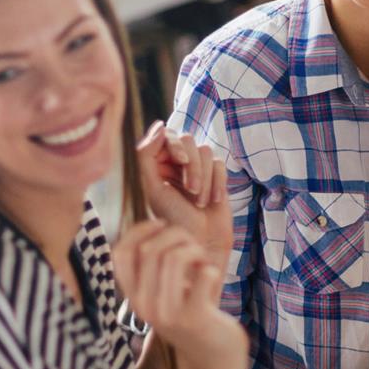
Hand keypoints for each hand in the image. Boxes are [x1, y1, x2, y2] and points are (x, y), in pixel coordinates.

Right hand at [113, 221, 245, 368]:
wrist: (214, 355)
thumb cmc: (192, 313)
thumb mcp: (165, 291)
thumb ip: (154, 266)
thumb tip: (155, 223)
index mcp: (132, 296)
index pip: (119, 253)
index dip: (139, 230)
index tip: (162, 224)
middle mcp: (143, 306)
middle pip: (150, 249)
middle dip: (176, 235)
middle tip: (193, 245)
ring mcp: (168, 313)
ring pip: (174, 257)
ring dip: (194, 249)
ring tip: (202, 260)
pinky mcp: (194, 318)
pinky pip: (202, 274)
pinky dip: (210, 268)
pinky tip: (212, 276)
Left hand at [136, 123, 232, 267]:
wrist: (202, 241)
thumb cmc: (174, 219)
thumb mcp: (153, 187)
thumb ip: (147, 155)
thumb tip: (160, 126)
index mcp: (156, 164)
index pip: (166, 136)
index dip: (176, 144)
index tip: (181, 161)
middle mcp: (176, 163)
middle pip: (188, 140)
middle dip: (192, 166)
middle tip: (192, 189)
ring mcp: (198, 169)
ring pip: (206, 151)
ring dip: (205, 178)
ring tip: (200, 202)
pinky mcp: (217, 176)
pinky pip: (221, 164)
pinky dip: (218, 183)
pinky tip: (214, 201)